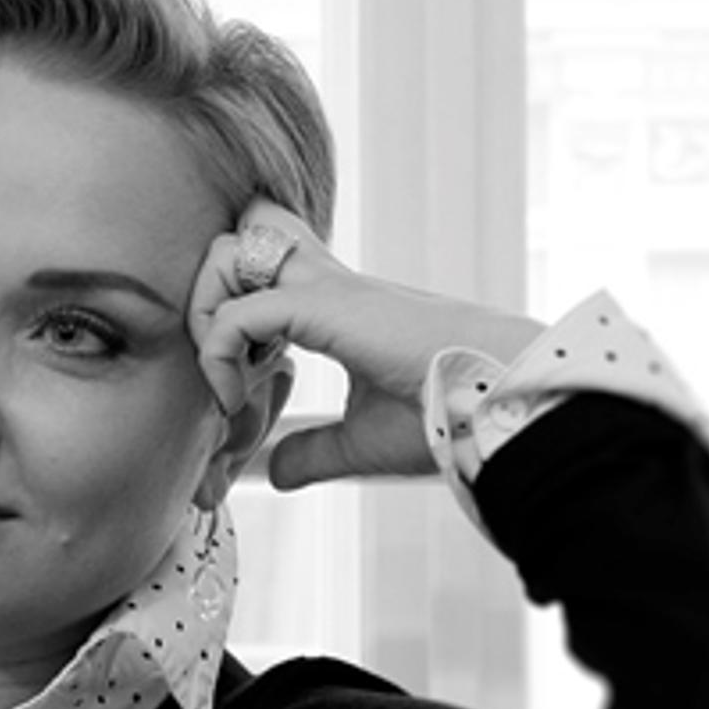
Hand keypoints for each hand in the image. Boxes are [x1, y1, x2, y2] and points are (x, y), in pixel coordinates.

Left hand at [189, 199, 546, 489]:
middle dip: (204, 295)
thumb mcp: (362, 442)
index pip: (259, 270)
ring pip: (227, 252)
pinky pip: (240, 310)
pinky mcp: (330, 307)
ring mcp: (327, 289)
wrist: (504, 405)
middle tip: (221, 366)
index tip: (238, 388)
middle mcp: (326, 284)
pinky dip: (218, 352)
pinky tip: (234, 401)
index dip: (228, 315)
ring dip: (205, 314)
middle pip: (235, 237)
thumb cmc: (450, 415)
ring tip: (226, 380)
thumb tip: (276, 471)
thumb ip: (314, 451)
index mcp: (336, 305)